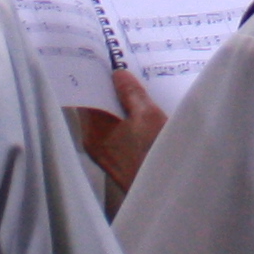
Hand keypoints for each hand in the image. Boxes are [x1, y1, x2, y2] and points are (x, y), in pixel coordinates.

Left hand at [71, 67, 167, 193]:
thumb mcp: (148, 116)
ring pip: (107, 120)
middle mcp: (95, 143)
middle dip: (110, 88)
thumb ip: (131, 93)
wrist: (166, 195)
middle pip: (96, 107)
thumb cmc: (155, 156)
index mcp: (95, 130)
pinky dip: (126, 119)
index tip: (105, 59)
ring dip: (120, 104)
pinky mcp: (119, 160)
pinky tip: (143, 111)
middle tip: (123, 66)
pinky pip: (117, 132)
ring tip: (136, 85)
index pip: (87, 95)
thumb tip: (118, 74)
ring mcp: (107, 153)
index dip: (95, 76)